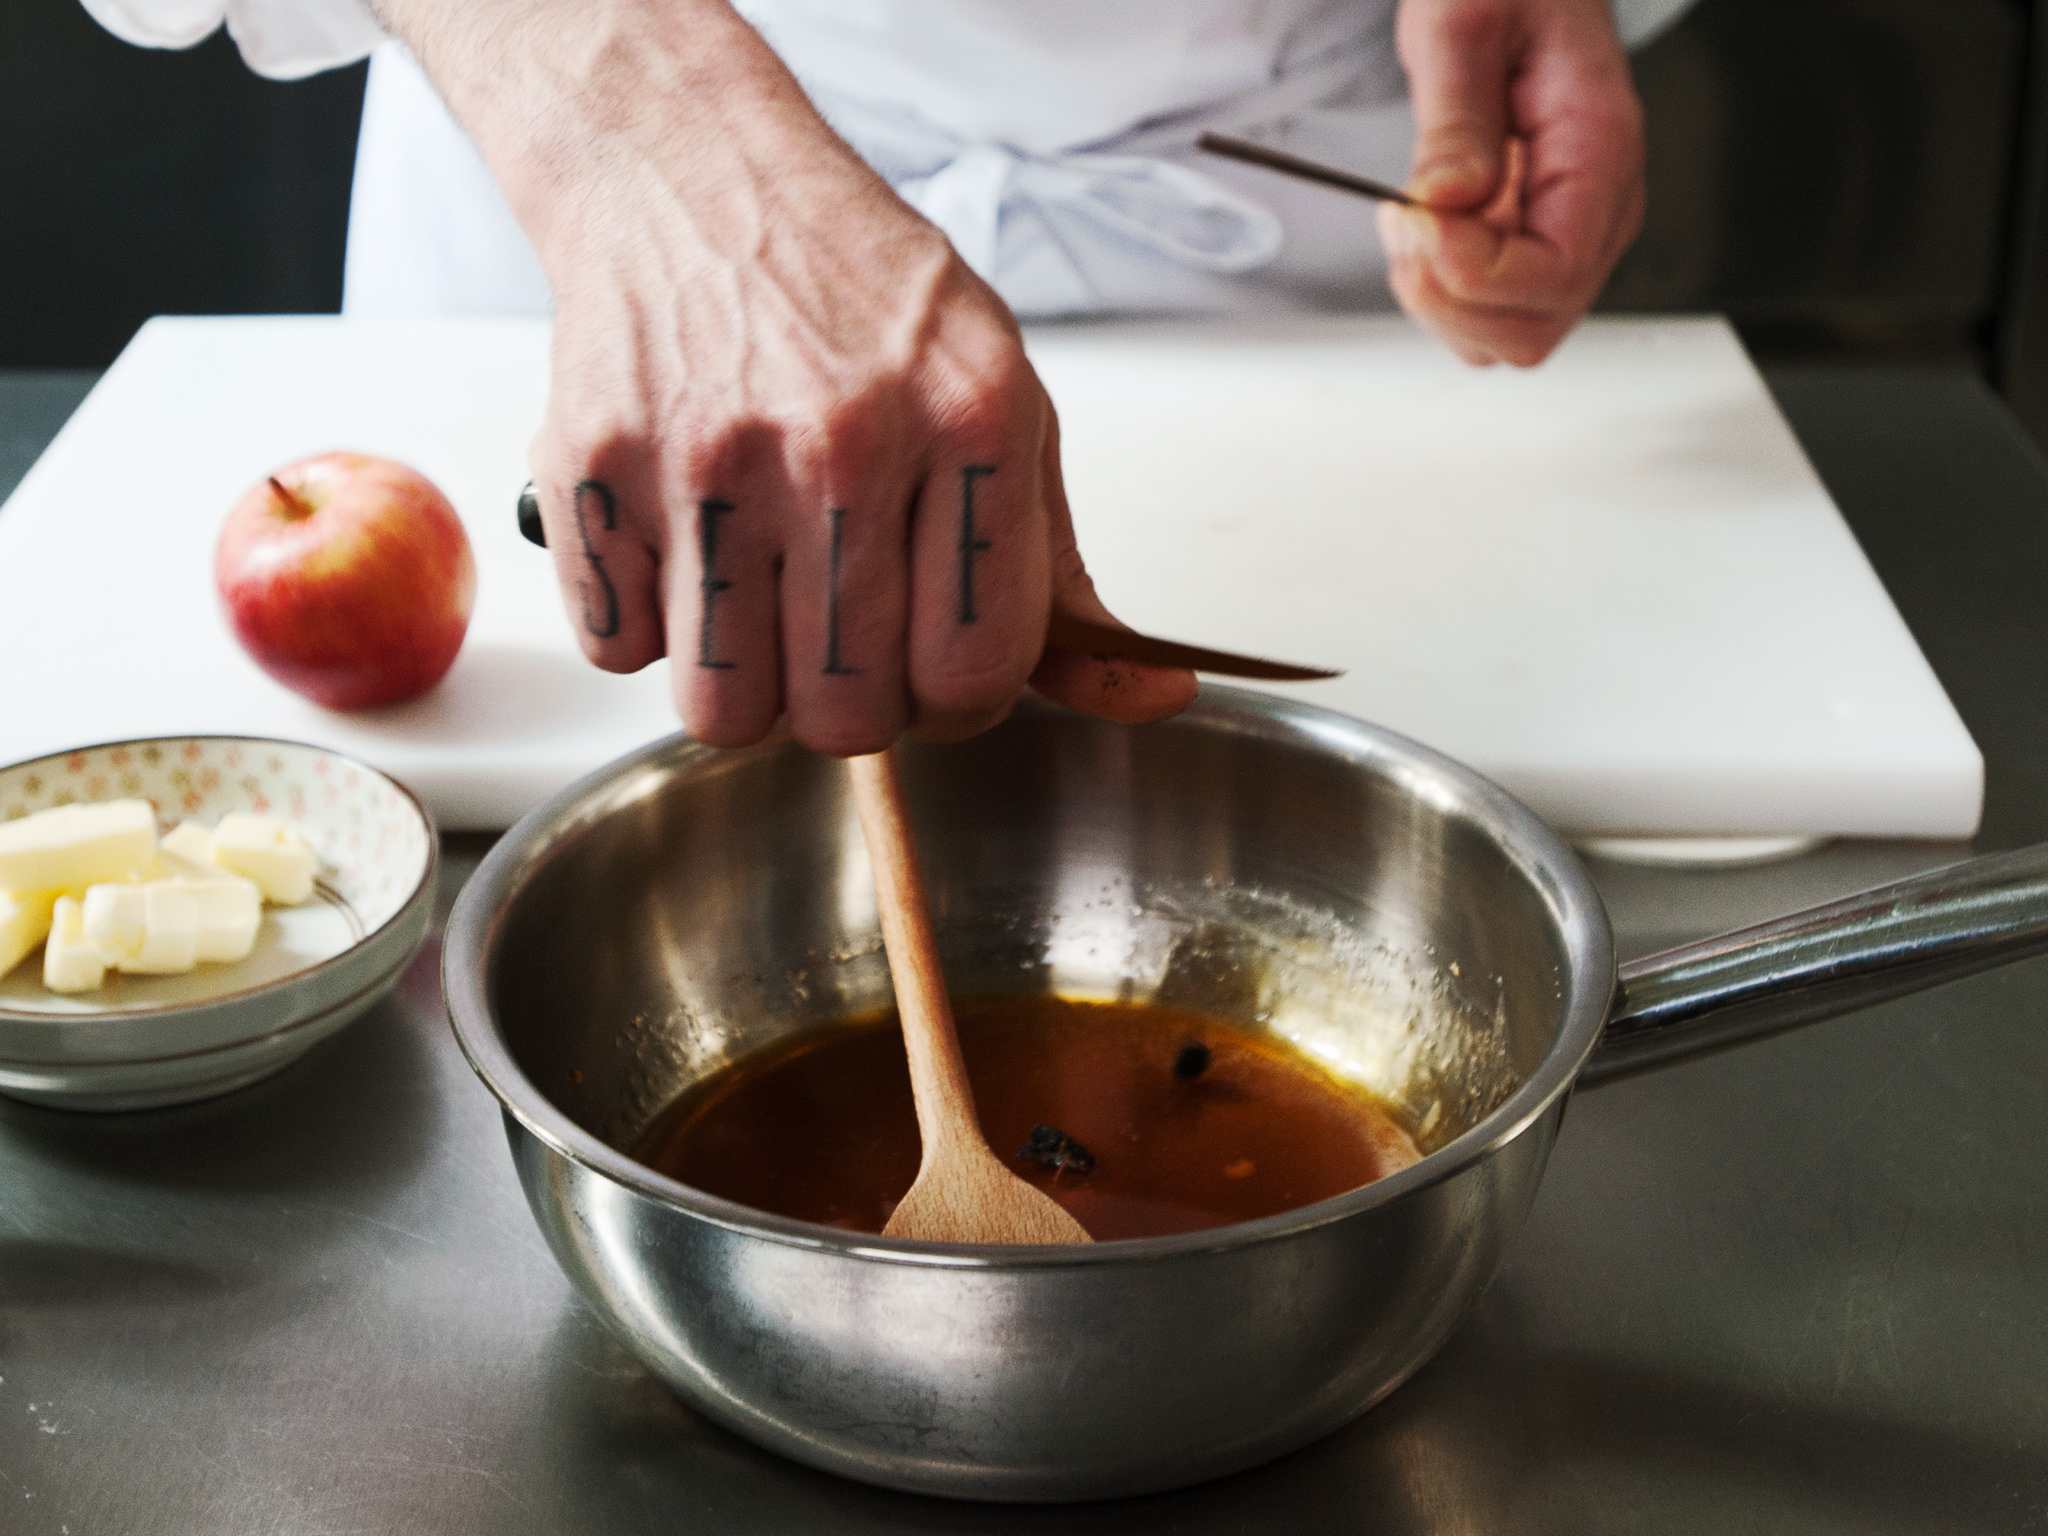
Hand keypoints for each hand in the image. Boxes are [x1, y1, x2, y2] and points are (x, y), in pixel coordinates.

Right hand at [382, 0, 1194, 753]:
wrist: (694, 179)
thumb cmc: (862, 305)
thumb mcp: (1001, 408)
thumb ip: (1061, 572)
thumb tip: (1154, 698)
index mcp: (970, 422)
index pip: (975, 674)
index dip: (957, 705)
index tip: (936, 673)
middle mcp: (842, 440)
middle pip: (847, 720)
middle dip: (850, 707)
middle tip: (842, 636)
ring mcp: (708, 456)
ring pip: (722, 711)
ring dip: (744, 685)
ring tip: (760, 599)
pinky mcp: (594, 467)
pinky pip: (619, 650)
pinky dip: (647, 625)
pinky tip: (684, 545)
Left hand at [1379, 0, 1644, 365]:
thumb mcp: (1464, 25)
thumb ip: (1458, 118)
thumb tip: (1448, 200)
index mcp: (1602, 152)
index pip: (1555, 275)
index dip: (1475, 274)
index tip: (1422, 221)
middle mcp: (1595, 210)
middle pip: (1531, 329)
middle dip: (1449, 298)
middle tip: (1409, 223)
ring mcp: (1562, 234)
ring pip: (1502, 335)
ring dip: (1438, 298)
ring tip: (1413, 219)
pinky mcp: (1524, 241)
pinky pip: (1481, 306)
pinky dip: (1437, 286)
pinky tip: (1422, 225)